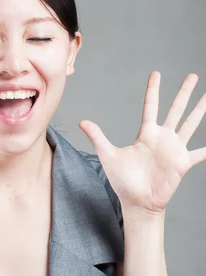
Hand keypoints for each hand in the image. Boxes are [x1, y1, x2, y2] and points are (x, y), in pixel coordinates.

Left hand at [78, 71, 205, 213]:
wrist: (137, 202)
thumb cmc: (123, 181)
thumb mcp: (108, 155)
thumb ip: (98, 137)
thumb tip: (81, 121)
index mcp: (146, 134)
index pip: (150, 106)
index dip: (153, 90)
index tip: (156, 73)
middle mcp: (162, 138)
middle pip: (175, 109)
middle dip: (184, 92)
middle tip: (193, 75)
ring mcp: (174, 149)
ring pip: (191, 124)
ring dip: (200, 110)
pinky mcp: (182, 163)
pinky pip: (200, 153)